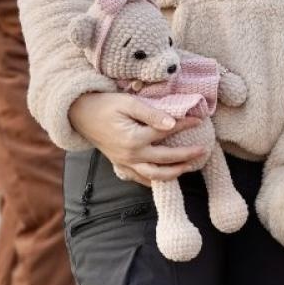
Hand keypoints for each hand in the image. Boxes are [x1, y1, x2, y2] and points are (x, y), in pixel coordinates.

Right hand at [68, 91, 205, 186]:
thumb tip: (172, 123)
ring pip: (154, 175)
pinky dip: (155, 181)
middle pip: (165, 159)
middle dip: (186, 155)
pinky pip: (140, 179)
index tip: (199, 119)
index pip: (166, 133)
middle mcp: (131, 155)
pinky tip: (167, 178)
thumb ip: (151, 113)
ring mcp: (125, 163)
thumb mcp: (128, 103)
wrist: (80, 115)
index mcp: (134, 138)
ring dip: (174, 173)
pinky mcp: (120, 165)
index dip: (185, 125)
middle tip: (203, 150)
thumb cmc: (105, 105)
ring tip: (189, 167)